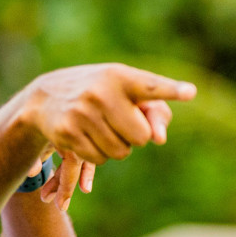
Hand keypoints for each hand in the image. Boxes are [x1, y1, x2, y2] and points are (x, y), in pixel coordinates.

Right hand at [20, 64, 194, 208]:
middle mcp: (101, 93)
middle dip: (135, 137)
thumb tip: (160, 138)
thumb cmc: (98, 92)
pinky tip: (88, 138)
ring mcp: (82, 114)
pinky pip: (99, 159)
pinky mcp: (67, 134)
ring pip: (120, 152)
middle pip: (141, 137)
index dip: (171, 91)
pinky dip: (98, 155)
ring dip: (117, 148)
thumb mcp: (124, 89)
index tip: (190, 93)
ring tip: (103, 129)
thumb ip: (152, 110)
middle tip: (121, 124)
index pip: (150, 87)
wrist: (45, 97)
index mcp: (120, 76)